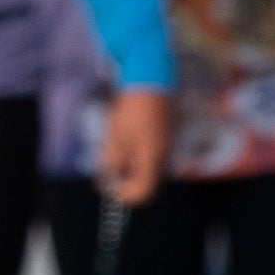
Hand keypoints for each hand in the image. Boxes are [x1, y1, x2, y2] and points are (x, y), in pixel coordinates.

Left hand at [97, 86, 176, 206]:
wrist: (150, 78)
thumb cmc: (131, 109)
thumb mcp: (116, 137)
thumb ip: (113, 163)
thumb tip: (109, 182)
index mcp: (153, 159)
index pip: (144, 193)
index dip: (126, 196)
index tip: (109, 188)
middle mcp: (165, 155)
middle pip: (147, 181)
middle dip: (126, 181)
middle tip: (107, 172)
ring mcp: (167, 143)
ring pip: (149, 167)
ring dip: (130, 167)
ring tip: (113, 152)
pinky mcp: (166, 133)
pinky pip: (151, 153)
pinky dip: (137, 155)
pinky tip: (124, 141)